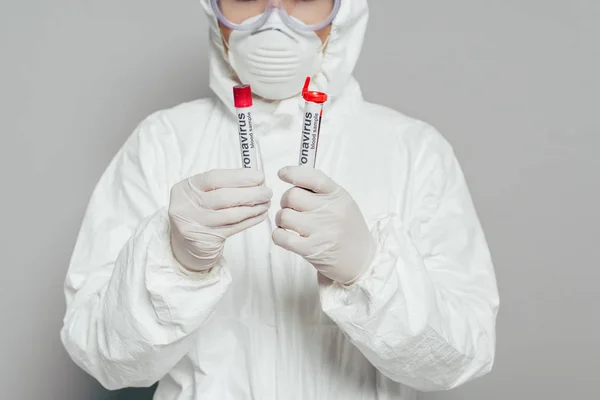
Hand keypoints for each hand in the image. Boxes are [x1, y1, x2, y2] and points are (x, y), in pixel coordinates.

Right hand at [169, 169, 271, 271]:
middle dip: (251, 193)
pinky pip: (234, 228)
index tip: (259, 177)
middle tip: (267, 192)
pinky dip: (250, 220)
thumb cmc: (198, 210)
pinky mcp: (206, 240)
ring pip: (231, 215)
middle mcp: (186, 206)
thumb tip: (255, 177)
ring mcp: (195, 225)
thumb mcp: (201, 193)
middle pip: (224, 197)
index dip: (239, 177)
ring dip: (253, 208)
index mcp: (185, 188)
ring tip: (266, 203)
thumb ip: (222, 184)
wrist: (184, 243)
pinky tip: (260, 214)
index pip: (214, 178)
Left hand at [272, 166, 375, 284]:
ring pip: (283, 215)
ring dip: (281, 219)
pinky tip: (286, 236)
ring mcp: (322, 231)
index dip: (293, 173)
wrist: (361, 260)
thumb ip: (321, 190)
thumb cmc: (347, 229)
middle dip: (286, 201)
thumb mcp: (342, 203)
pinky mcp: (311, 250)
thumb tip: (292, 175)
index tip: (282, 174)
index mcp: (338, 196)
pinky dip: (278, 235)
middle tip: (292, 209)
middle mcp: (331, 211)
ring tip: (291, 224)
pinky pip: (281, 236)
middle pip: (292, 196)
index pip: (313, 177)